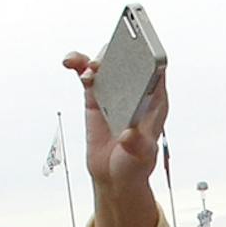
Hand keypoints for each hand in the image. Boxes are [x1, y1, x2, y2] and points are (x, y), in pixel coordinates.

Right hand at [61, 53, 166, 226]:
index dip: (148, 55)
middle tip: (106, 63)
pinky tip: (70, 62)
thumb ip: (136, 144)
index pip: (156, 70)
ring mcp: (115, 91)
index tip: (135, 49)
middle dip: (117, 54)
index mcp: (155, 101)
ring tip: (89, 68)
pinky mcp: (96, 95)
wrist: (114, 177)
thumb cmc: (134, 165)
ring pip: (106, 63)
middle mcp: (135, 91)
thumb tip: (128, 134)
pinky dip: (78, 64)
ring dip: (95, 59)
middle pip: (128, 60)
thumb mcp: (141, 156)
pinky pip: (86, 73)